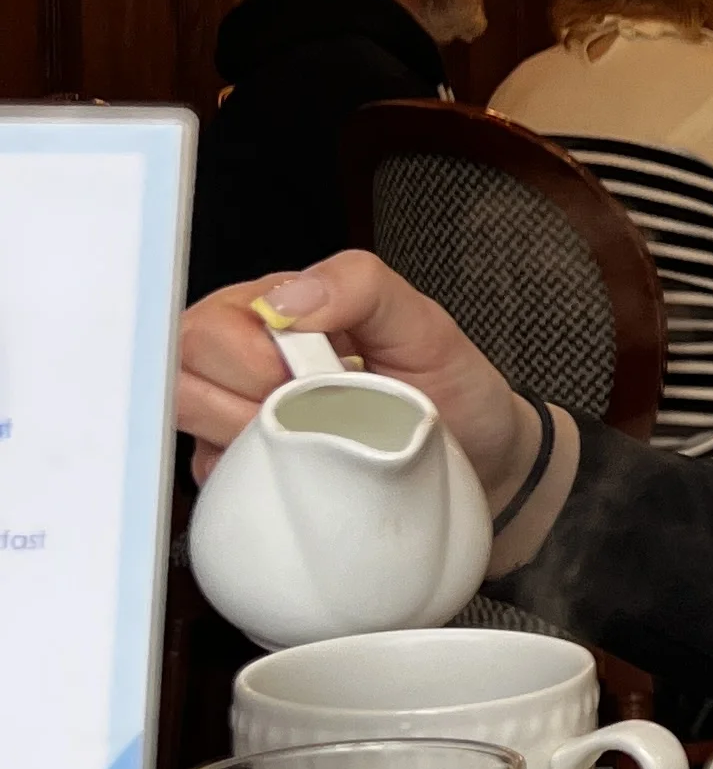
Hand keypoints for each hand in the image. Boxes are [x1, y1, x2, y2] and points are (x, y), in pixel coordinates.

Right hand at [178, 255, 535, 506]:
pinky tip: (305, 472)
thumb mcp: (422, 322)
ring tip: (316, 440)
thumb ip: (359, 286)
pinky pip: (211, 481)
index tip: (313, 379)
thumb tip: (285, 303)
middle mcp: (236, 359)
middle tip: (317, 414)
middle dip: (246, 404)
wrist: (478, 461)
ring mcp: (232, 417)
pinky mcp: (240, 473)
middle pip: (179, 377)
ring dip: (252, 443)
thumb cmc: (447, 385)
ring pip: (185, 430)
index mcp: (270, 310)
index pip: (205, 328)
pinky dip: (257, 481)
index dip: (250, 362)